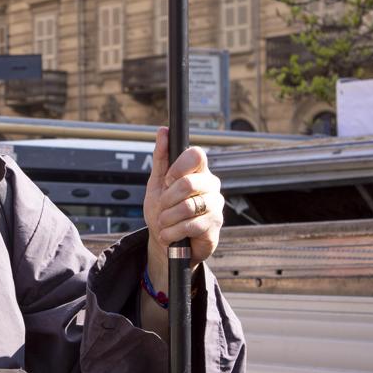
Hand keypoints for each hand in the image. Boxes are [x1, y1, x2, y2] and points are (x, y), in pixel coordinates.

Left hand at [143, 127, 222, 269]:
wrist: (167, 242)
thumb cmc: (164, 211)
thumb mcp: (157, 184)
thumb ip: (161, 158)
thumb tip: (163, 130)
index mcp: (198, 171)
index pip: (196, 155)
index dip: (177, 168)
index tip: (166, 181)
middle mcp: (211, 185)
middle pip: (188, 183)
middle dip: (167, 199)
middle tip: (161, 208)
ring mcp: (215, 205)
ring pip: (188, 206)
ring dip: (167, 218)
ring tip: (163, 223)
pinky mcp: (215, 225)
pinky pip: (190, 225)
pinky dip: (172, 232)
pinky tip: (168, 234)